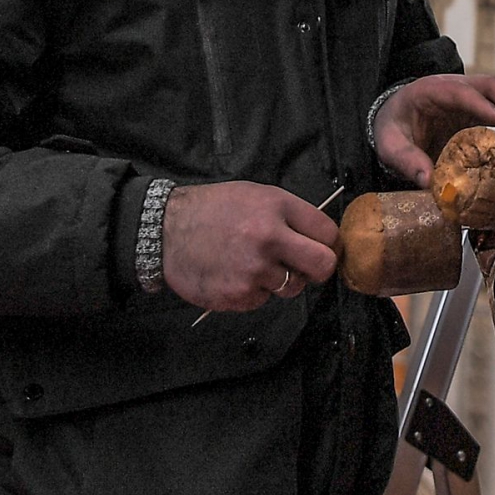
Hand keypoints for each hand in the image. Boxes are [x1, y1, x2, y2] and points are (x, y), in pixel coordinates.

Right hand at [159, 181, 338, 311]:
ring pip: (292, 287)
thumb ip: (290, 215)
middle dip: (318, 268)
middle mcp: (270, 238)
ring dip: (280, 281)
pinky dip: (253, 292)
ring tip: (254, 264)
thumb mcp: (255, 195)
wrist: (165, 231)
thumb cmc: (211, 210)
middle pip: (323, 265)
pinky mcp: (239, 295)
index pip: (328, 233)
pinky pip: (263, 300)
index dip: (328, 243)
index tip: (322, 248)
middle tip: (305, 266)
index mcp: (277, 208)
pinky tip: (235, 274)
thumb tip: (321, 237)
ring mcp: (254, 270)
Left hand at [373, 73, 494, 186]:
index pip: (459, 91)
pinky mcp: (478, 110)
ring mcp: (469, 96)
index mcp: (430, 90)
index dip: (480, 103)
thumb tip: (428, 181)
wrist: (394, 119)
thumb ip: (406, 160)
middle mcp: (454, 87)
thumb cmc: (393, 127)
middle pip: (488, 84)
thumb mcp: (389, 144)